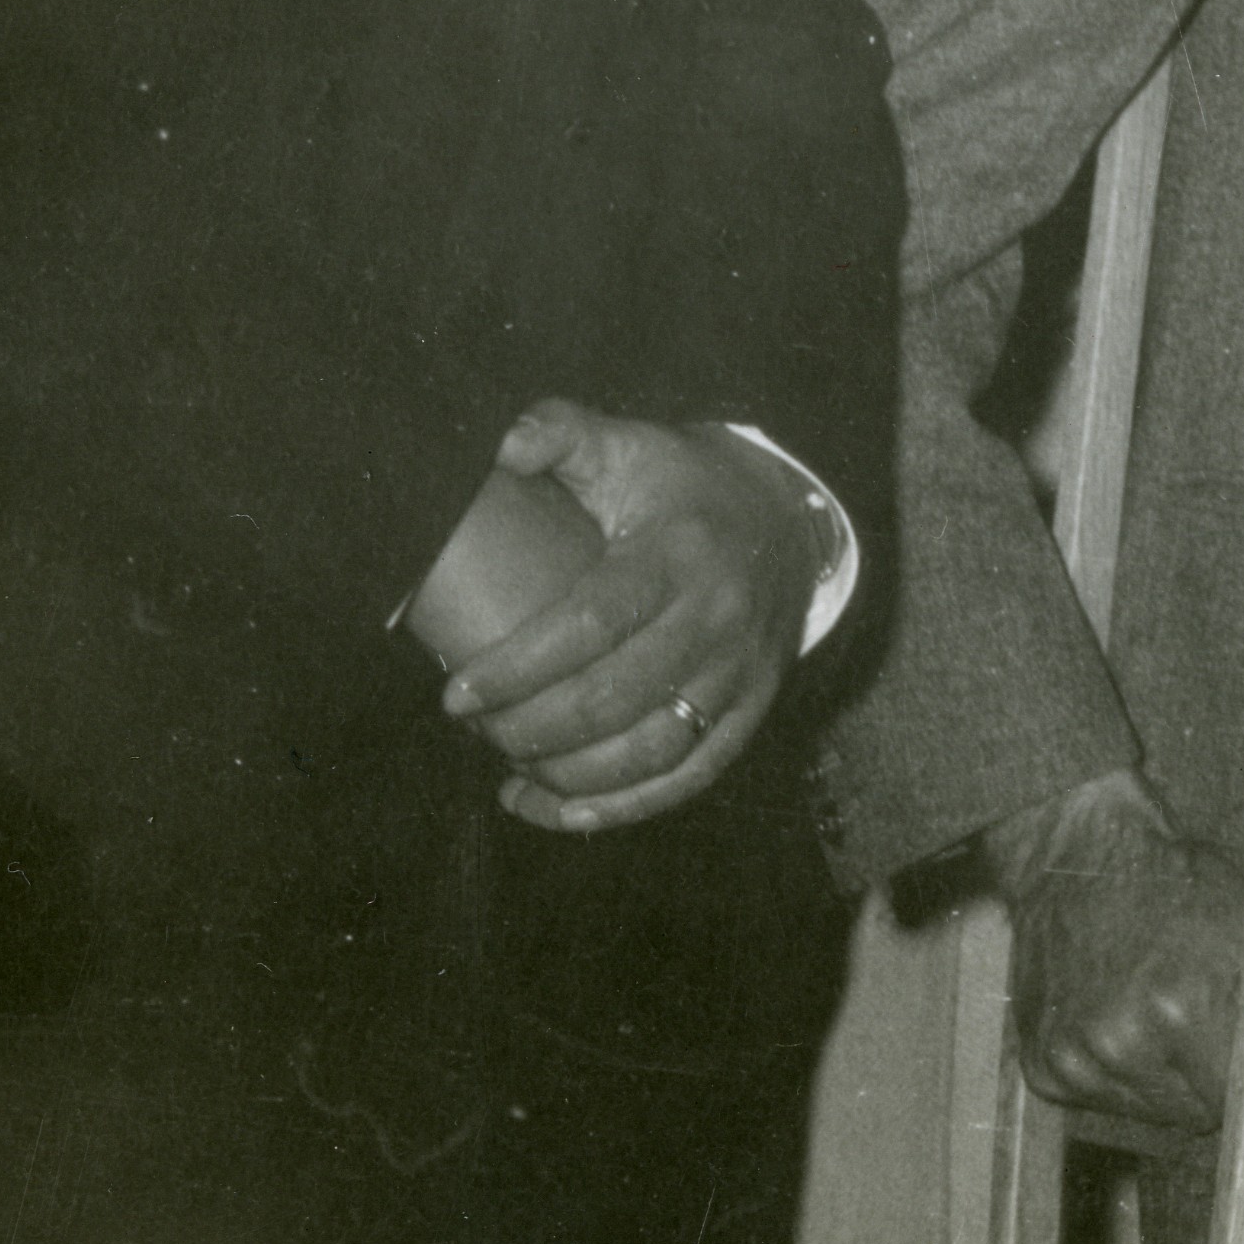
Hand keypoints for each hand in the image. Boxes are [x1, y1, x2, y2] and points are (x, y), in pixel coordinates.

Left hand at [426, 401, 836, 829]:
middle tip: (471, 727)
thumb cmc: (682, 487)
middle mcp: (717, 619)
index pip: (592, 624)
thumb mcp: (630, 446)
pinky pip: (689, 776)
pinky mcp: (751, 710)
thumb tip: (502, 445)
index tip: (456, 693)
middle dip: (529, 728)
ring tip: (507, 767)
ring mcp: (740, 672)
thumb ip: (563, 432)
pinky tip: (559, 811)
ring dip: (568, 775)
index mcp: (679, 554)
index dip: (519, 668)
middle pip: (614, 699)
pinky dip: (622, 808)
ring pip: (650, 749)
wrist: (788, 518)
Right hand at [986, 768, 1243, 1130]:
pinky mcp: (1044, 1068)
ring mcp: (1076, 1060)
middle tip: (1211, 1022)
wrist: (1078, 857)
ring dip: (1169, 1079)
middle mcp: (1122, 1041)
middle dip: (1217, 1082)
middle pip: (1199, 1117)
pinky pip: (1107, 1101)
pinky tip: (1119, 1017)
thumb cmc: (1183, 883)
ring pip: (1155, 1113)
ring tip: (1160, 1009)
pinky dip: (1123, 1073)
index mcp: (1183, 1005)